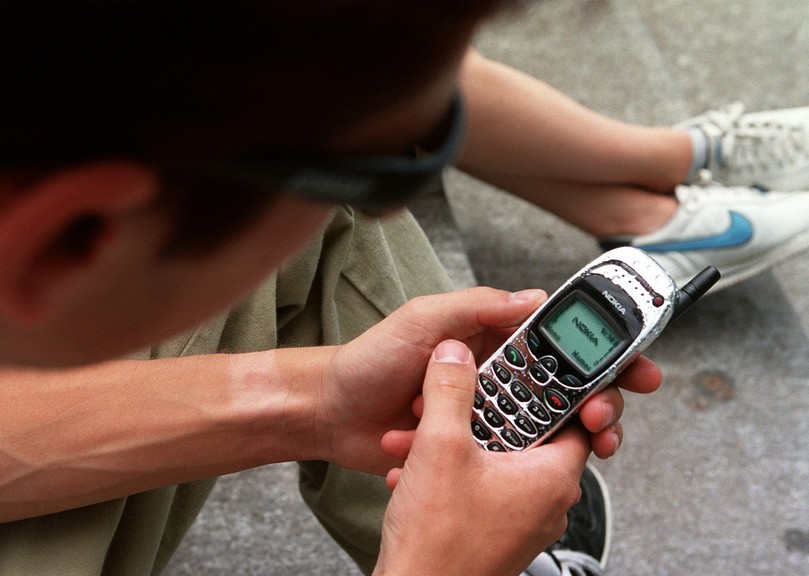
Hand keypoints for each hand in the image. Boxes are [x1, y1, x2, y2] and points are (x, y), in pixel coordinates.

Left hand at [316, 286, 660, 472]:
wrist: (333, 413)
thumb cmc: (370, 359)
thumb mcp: (423, 319)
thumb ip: (477, 307)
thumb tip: (532, 299)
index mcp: (491, 339)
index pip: (560, 341)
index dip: (603, 352)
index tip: (636, 368)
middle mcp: (496, 376)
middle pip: (566, 389)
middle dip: (598, 402)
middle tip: (603, 417)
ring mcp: (486, 415)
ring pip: (547, 428)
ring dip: (570, 439)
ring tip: (580, 447)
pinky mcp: (472, 449)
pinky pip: (508, 458)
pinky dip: (519, 466)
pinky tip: (518, 471)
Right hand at [374, 340, 589, 575]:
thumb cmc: (439, 545)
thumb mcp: (440, 447)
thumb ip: (450, 390)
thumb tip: (455, 356)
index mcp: (552, 477)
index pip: (577, 415)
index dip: (553, 385)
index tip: (529, 366)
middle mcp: (546, 501)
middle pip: (528, 432)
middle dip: (484, 411)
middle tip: (462, 393)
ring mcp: (520, 518)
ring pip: (496, 458)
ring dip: (457, 439)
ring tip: (423, 431)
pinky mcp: (494, 529)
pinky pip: (480, 483)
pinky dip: (451, 469)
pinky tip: (414, 465)